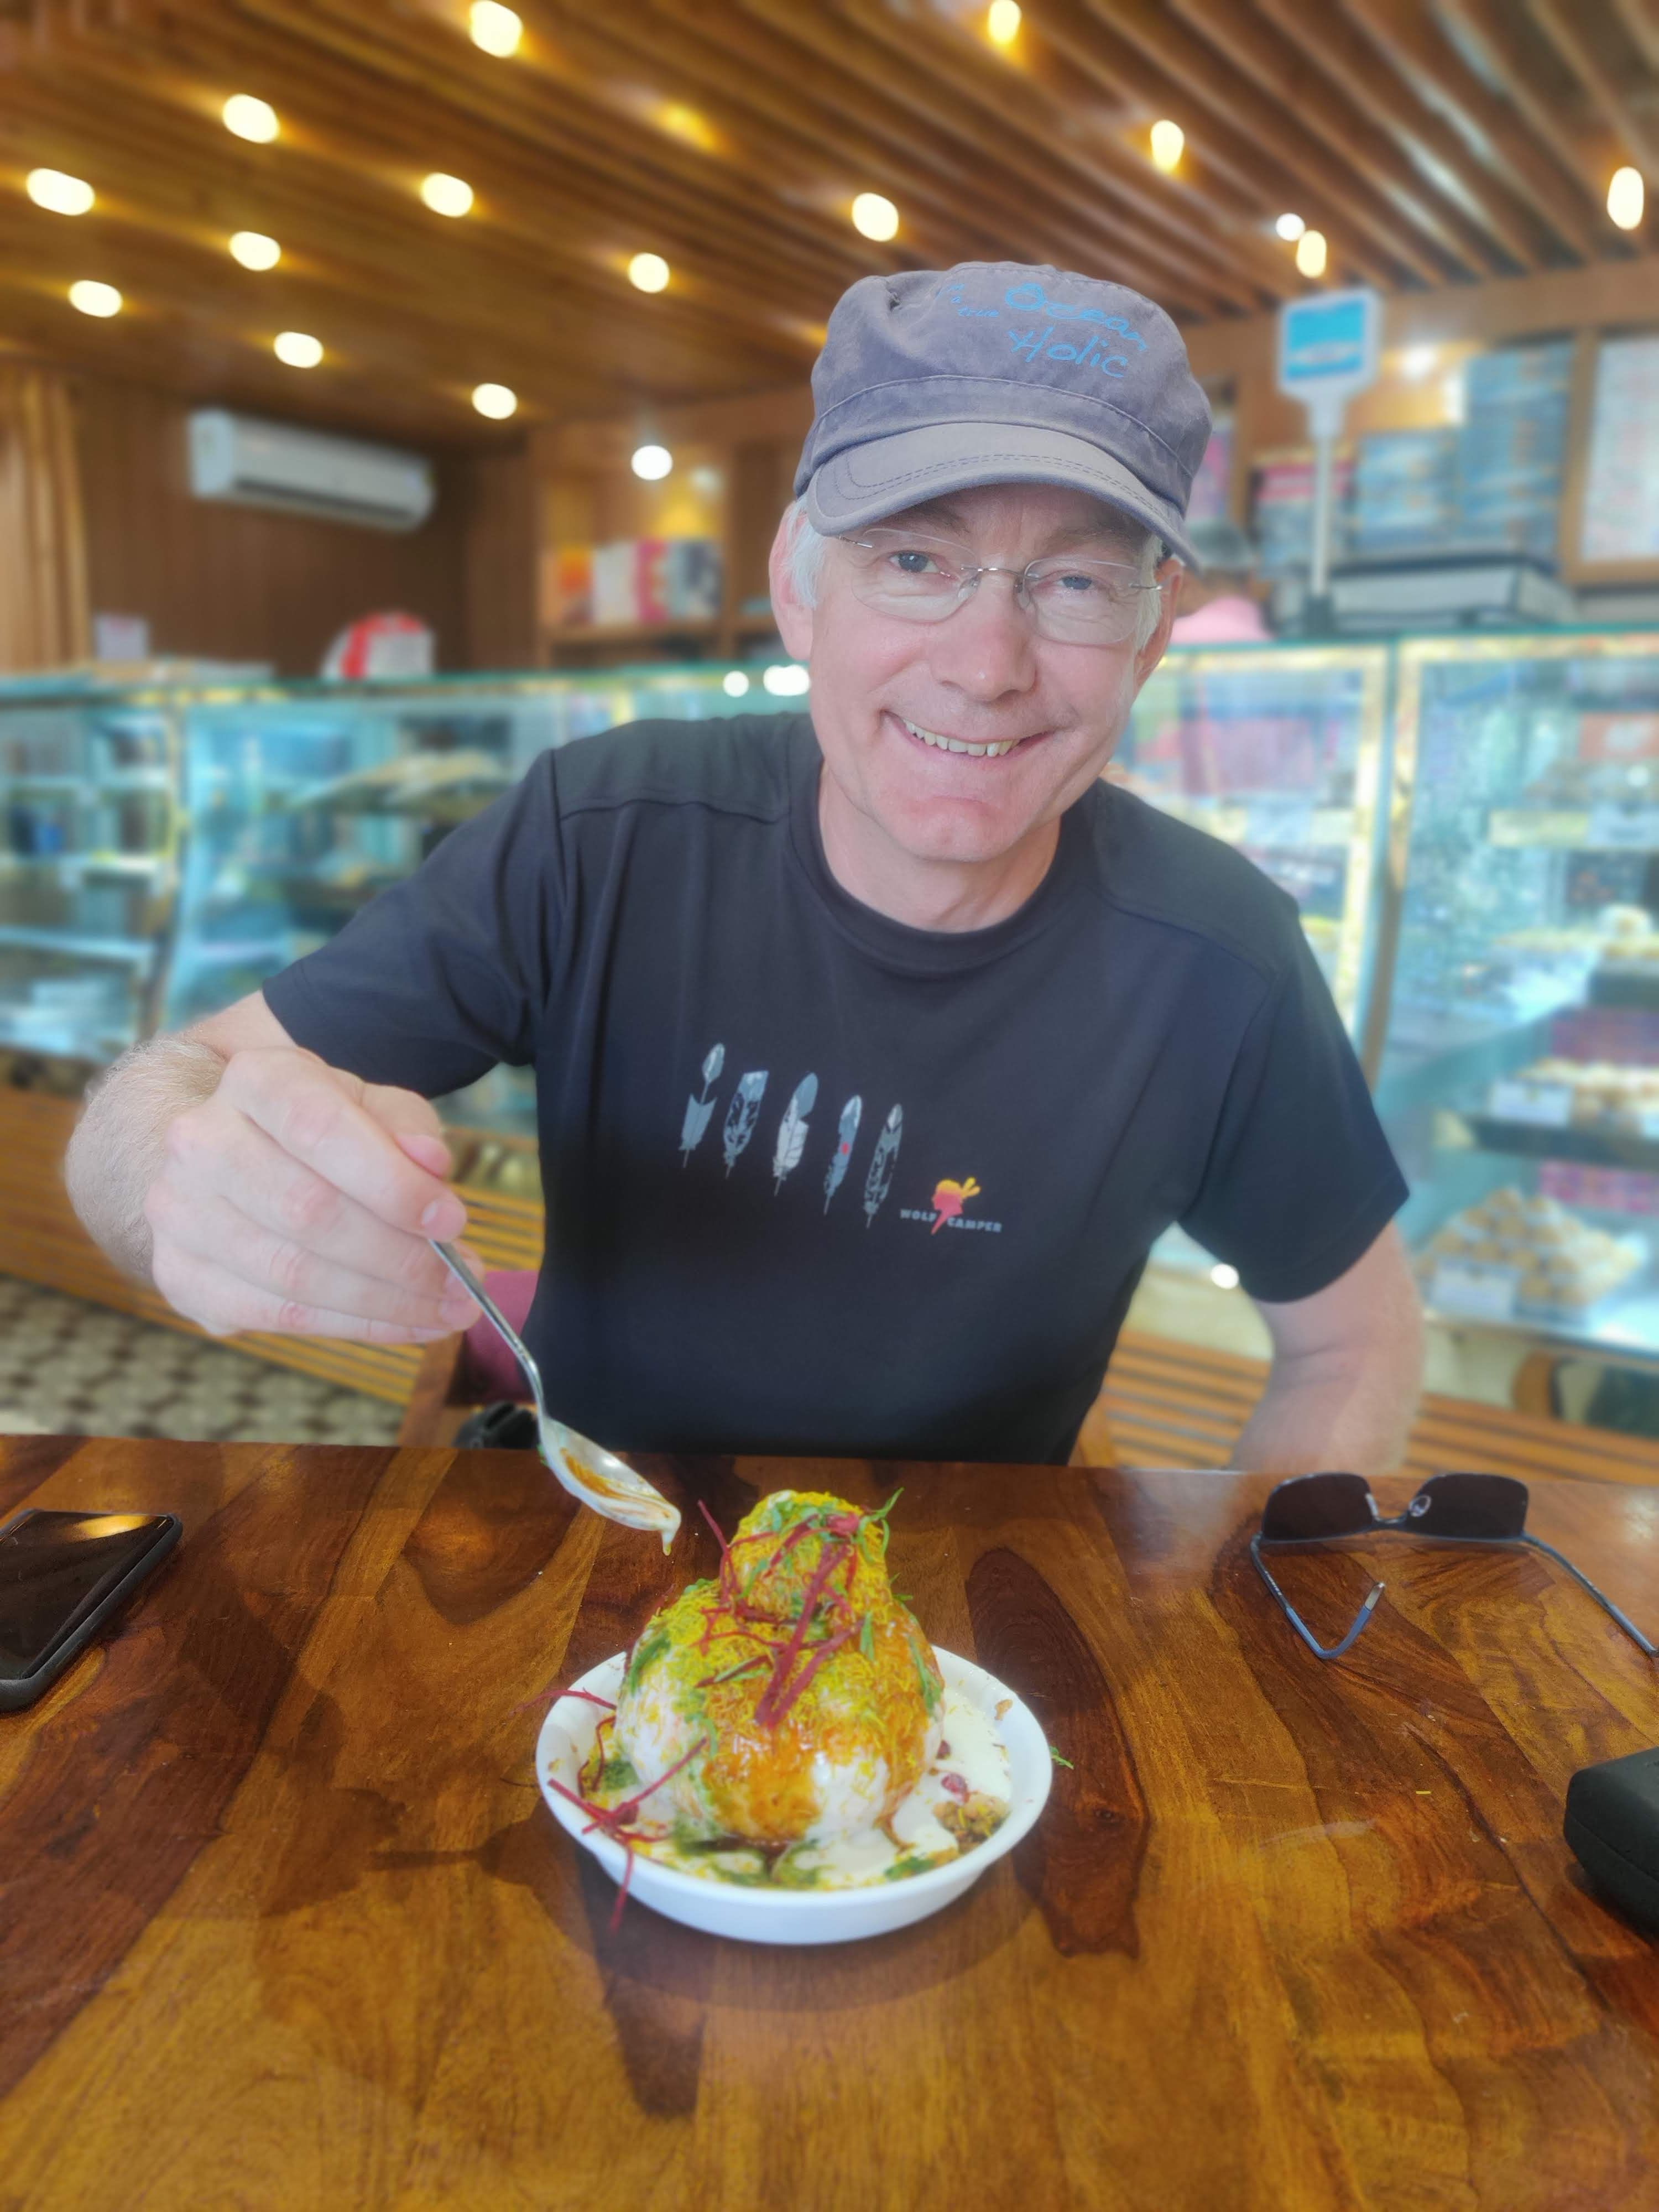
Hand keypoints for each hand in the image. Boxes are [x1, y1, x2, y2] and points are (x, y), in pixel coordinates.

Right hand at [144, 1046, 483, 1343]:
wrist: (229, 1151)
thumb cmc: (317, 1127)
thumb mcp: (368, 1104)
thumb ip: (405, 1125)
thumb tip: (431, 1163)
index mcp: (255, 1080)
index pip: (320, 1129)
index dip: (392, 1183)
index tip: (452, 1221)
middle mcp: (201, 1142)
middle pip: (309, 1211)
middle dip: (400, 1257)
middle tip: (463, 1281)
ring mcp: (179, 1213)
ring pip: (294, 1274)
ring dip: (385, 1302)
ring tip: (448, 1310)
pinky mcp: (182, 1275)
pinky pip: (277, 1315)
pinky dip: (354, 1327)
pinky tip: (406, 1326)